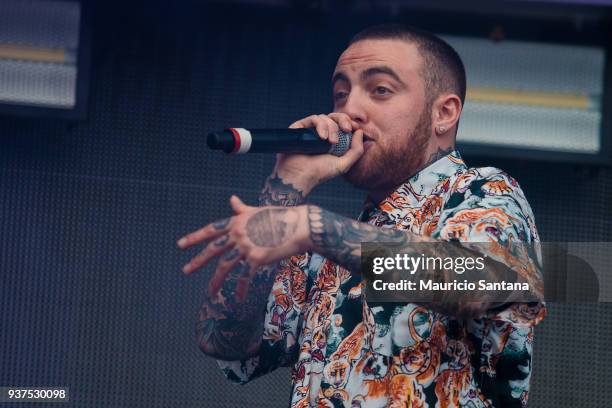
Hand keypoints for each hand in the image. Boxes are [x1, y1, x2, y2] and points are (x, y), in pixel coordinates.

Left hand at [177, 196, 308, 300]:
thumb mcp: (258, 211)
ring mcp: (247, 246)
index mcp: (236, 221)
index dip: (194, 237)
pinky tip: (237, 299)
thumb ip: (242, 209)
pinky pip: (245, 276)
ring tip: (209, 291)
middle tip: (185, 270)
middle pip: (213, 249)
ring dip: (216, 280)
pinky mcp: (258, 258)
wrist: (300, 225)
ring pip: (226, 265)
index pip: (211, 230)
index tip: (180, 245)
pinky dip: (241, 288)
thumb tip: (232, 200)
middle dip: (198, 261)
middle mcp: (238, 233)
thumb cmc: (281, 217)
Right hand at [274, 113, 364, 194]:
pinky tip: (322, 138)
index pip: (342, 124)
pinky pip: (313, 119)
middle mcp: (321, 133)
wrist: (300, 176)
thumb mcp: (344, 164)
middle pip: (334, 117)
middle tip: (347, 129)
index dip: (349, 122)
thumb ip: (356, 150)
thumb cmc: (320, 173)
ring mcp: (310, 130)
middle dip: (343, 120)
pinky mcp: (300, 128)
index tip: (355, 128)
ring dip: (332, 128)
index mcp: (332, 140)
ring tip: (331, 142)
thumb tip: (359, 131)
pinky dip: (321, 125)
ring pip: (325, 117)